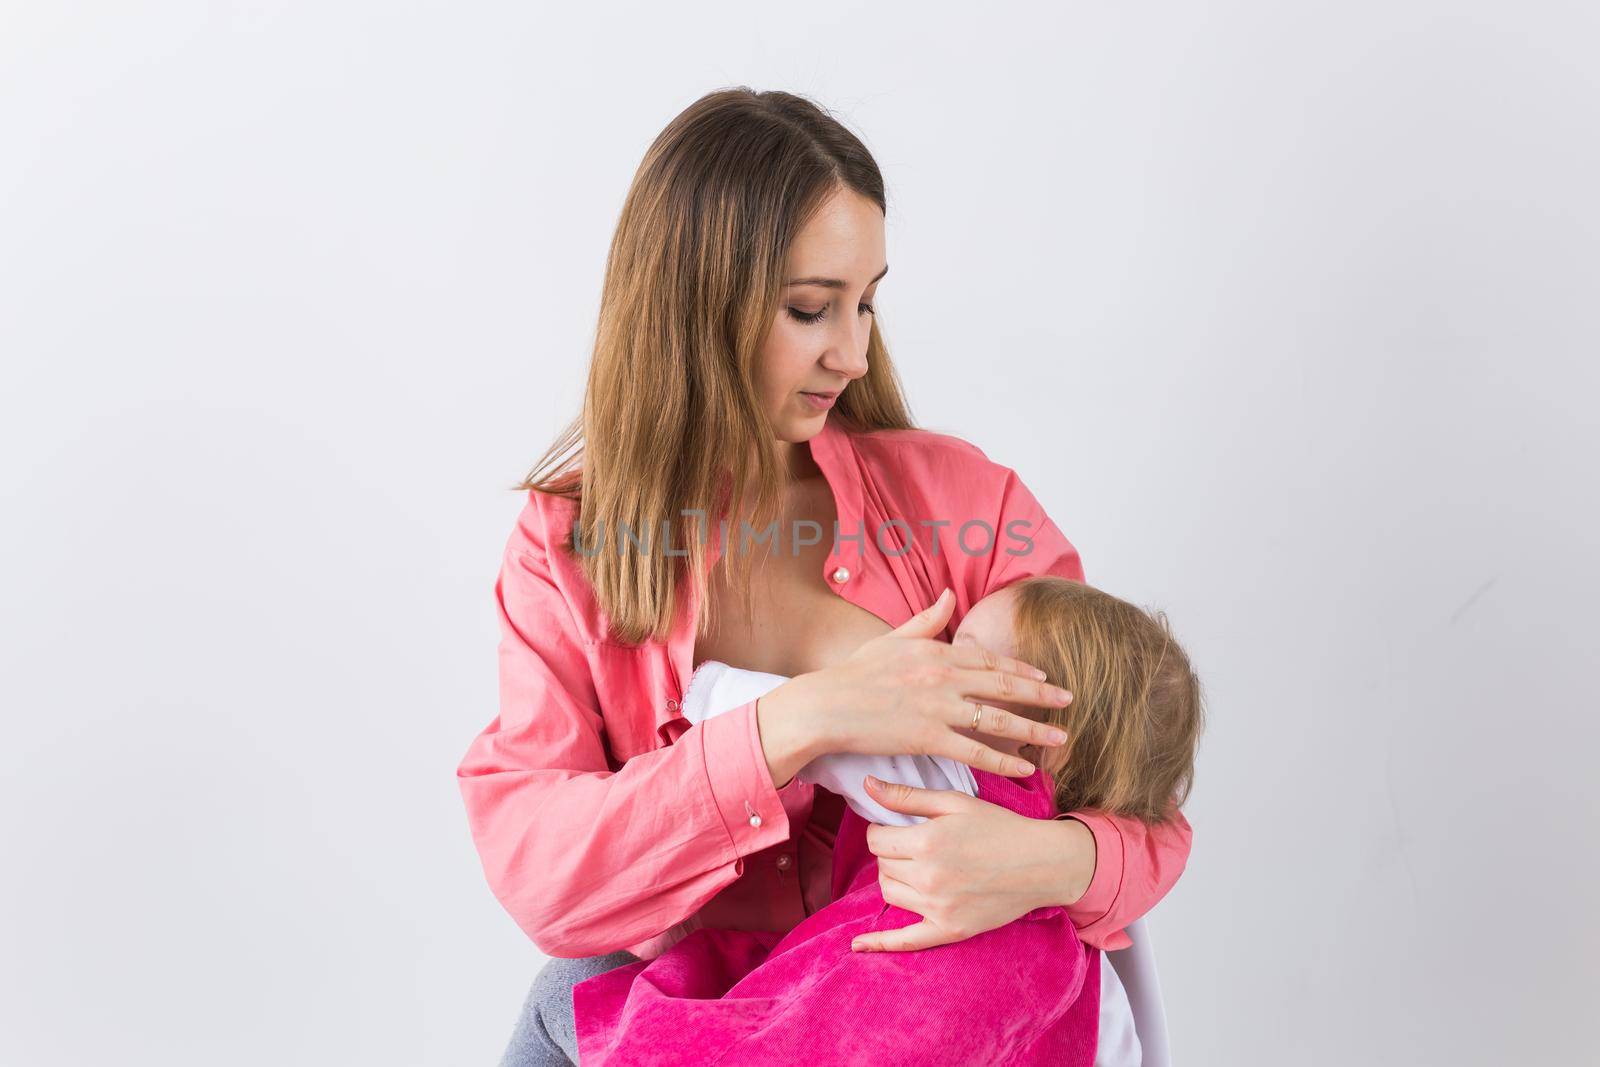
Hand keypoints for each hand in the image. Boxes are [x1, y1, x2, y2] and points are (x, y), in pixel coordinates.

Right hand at [758, 588, 1072, 783]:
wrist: (826, 705)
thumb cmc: (853, 674)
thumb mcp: (891, 639)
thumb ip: (926, 620)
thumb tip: (949, 596)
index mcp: (936, 651)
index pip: (989, 660)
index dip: (1021, 670)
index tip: (1044, 677)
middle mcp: (943, 676)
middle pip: (1004, 687)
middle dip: (1041, 695)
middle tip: (1070, 700)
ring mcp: (938, 707)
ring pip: (997, 720)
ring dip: (1033, 729)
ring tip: (1060, 738)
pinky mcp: (928, 737)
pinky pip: (974, 752)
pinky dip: (1003, 761)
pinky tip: (1025, 769)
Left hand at [848, 777, 1096, 952]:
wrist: (1041, 863)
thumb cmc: (999, 827)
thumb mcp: (955, 802)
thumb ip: (908, 796)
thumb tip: (867, 785)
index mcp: (927, 842)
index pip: (877, 839)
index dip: (882, 829)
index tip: (896, 827)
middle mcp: (929, 878)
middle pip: (882, 865)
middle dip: (891, 852)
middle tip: (913, 845)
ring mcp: (938, 908)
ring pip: (890, 893)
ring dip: (893, 878)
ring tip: (914, 867)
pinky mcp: (950, 930)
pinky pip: (906, 941)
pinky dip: (880, 943)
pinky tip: (858, 946)